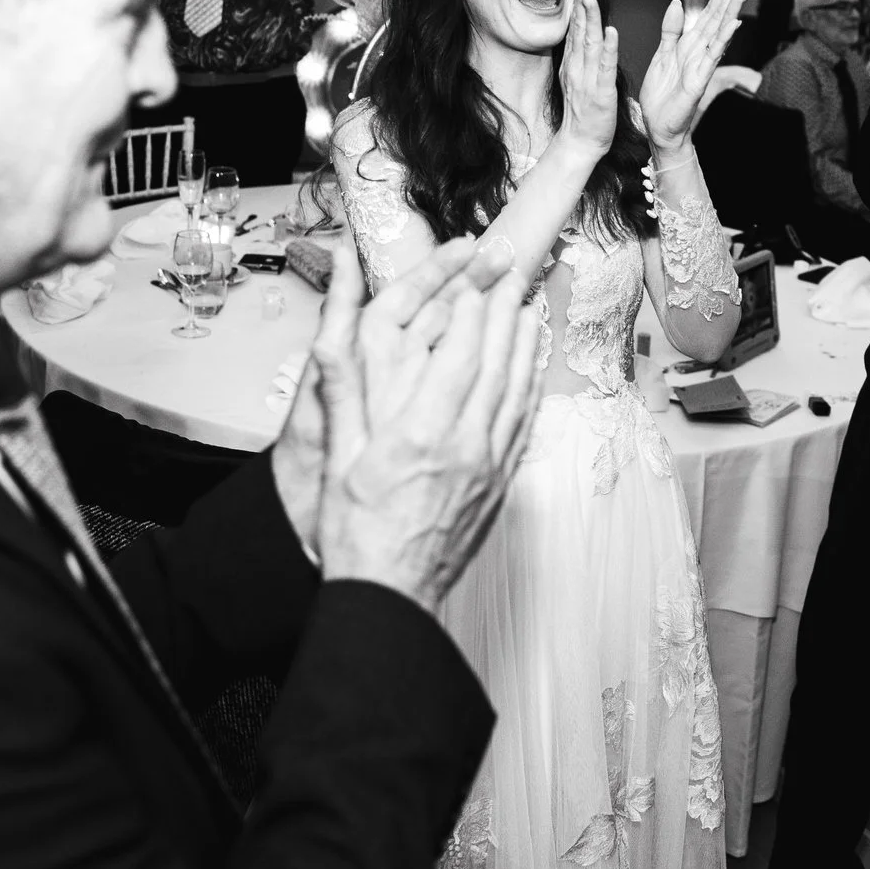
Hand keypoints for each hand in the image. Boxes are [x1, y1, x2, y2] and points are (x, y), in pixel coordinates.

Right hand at [275, 236, 521, 555]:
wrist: (389, 593)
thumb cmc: (356, 529)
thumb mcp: (338, 455)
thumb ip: (344, 390)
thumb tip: (337, 337)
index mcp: (421, 432)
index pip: (458, 354)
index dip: (470, 311)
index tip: (475, 279)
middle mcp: (464, 444)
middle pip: (494, 363)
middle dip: (504, 313)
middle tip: (513, 275)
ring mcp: (488, 466)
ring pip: (516, 390)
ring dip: (526, 345)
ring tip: (530, 308)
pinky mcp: (499, 485)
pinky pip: (522, 425)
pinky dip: (530, 388)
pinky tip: (533, 369)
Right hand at [553, 0, 618, 166]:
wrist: (579, 143)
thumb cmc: (583, 113)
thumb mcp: (576, 79)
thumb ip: (579, 57)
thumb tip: (582, 36)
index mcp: (573, 64)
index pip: (575, 29)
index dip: (578, 4)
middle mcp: (577, 67)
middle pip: (579, 29)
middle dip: (582, 2)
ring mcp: (588, 79)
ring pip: (590, 43)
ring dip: (591, 18)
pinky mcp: (601, 93)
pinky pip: (605, 68)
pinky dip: (608, 49)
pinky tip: (611, 33)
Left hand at [636, 0, 753, 150]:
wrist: (659, 126)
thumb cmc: (662, 95)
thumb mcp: (662, 55)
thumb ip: (670, 30)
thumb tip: (678, 3)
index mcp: (690, 44)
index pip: (709, 14)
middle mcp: (700, 52)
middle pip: (718, 18)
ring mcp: (702, 65)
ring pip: (719, 32)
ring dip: (731, 11)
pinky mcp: (699, 81)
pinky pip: (712, 57)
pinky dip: (723, 40)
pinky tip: (733, 24)